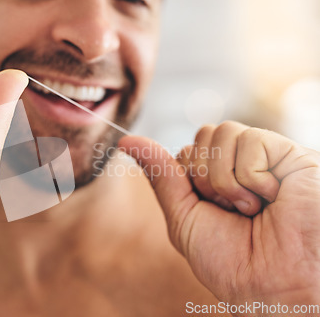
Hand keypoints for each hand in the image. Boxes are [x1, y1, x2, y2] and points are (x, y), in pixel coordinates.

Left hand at [119, 121, 319, 315]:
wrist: (273, 286)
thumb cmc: (231, 261)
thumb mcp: (183, 217)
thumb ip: (160, 175)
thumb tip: (127, 141)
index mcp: (220, 177)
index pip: (187, 151)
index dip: (188, 180)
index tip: (209, 210)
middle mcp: (243, 163)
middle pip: (202, 136)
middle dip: (204, 179)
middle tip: (230, 210)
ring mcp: (268, 157)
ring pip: (223, 133)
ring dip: (226, 181)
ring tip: (252, 208)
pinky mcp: (292, 155)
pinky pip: (250, 140)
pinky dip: (253, 178)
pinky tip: (272, 199)